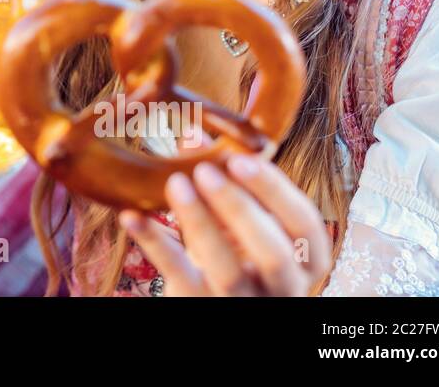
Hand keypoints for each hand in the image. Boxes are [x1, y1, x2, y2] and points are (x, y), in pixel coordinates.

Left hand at [120, 155, 331, 295]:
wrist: (212, 299)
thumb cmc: (235, 253)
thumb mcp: (238, 220)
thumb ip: (223, 179)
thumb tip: (193, 133)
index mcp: (306, 259)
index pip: (305, 224)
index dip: (276, 190)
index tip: (241, 159)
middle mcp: (283, 286)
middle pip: (272, 252)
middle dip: (239, 208)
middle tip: (204, 171)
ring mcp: (244, 302)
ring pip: (228, 271)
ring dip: (201, 224)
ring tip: (175, 183)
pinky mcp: (199, 306)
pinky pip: (178, 276)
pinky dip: (154, 243)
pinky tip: (132, 215)